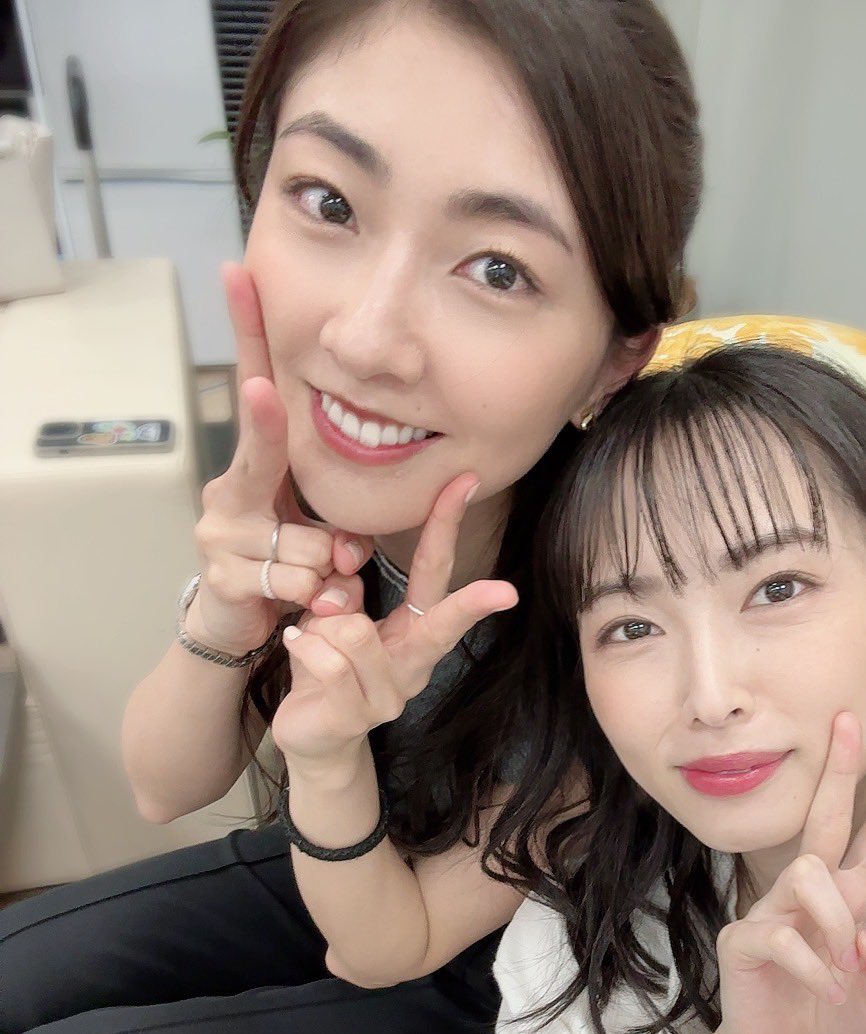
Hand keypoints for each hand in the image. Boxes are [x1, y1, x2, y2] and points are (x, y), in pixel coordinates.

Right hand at [186, 262, 370, 657]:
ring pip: (304, 541)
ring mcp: (220, 531)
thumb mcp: (317, 535)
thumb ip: (334, 528)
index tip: (240, 276)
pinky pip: (294, 579)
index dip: (247, 334)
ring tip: (312, 580)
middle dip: (269, 420)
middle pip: (262, 446)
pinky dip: (312, 595)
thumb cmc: (283, 568)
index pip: (253, 395)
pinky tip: (300, 601)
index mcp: (255, 471)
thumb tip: (345, 548)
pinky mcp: (223, 574)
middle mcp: (229, 491)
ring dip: (324, 567)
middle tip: (262, 388)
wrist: (239, 625)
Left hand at [272, 472, 517, 769]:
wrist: (311, 736)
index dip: (446, 525)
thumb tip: (343, 575)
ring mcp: (390, 695)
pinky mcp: (356, 715)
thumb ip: (344, 592)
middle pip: (442, 624)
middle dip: (473, 605)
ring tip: (310, 633)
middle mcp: (414, 666)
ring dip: (324, 626)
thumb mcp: (335, 618)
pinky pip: (329, 661)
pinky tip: (296, 646)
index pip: (434, 572)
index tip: (463, 482)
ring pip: (358, 635)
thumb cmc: (328, 668)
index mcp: (413, 633)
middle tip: (506, 591)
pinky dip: (305, 646)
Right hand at [707, 712, 865, 1033]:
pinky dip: (813, 967)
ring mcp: (774, 912)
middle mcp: (810, 894)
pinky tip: (822, 989)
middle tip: (848, 720)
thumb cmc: (833, 1019)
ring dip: (836, 918)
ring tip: (843, 964)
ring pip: (809, 873)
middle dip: (838, 769)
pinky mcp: (746, 939)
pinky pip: (783, 935)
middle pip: (825, 818)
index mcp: (849, 898)